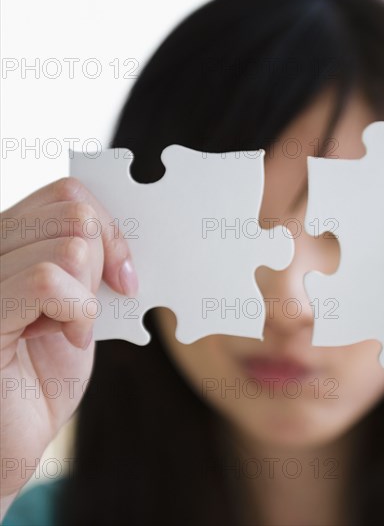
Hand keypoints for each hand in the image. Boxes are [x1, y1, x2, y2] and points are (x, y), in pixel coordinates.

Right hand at [0, 177, 137, 510]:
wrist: (9, 438)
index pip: (67, 193)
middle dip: (102, 264)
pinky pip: (47, 281)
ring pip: (68, 246)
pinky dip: (77, 313)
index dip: (109, 229)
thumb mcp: (75, 304)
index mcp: (8, 242)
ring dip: (87, 296)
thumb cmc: (42, 373)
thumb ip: (85, 261)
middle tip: (89, 307)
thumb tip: (116, 232)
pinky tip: (65, 340)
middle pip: (74, 213)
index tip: (124, 276)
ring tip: (66, 329)